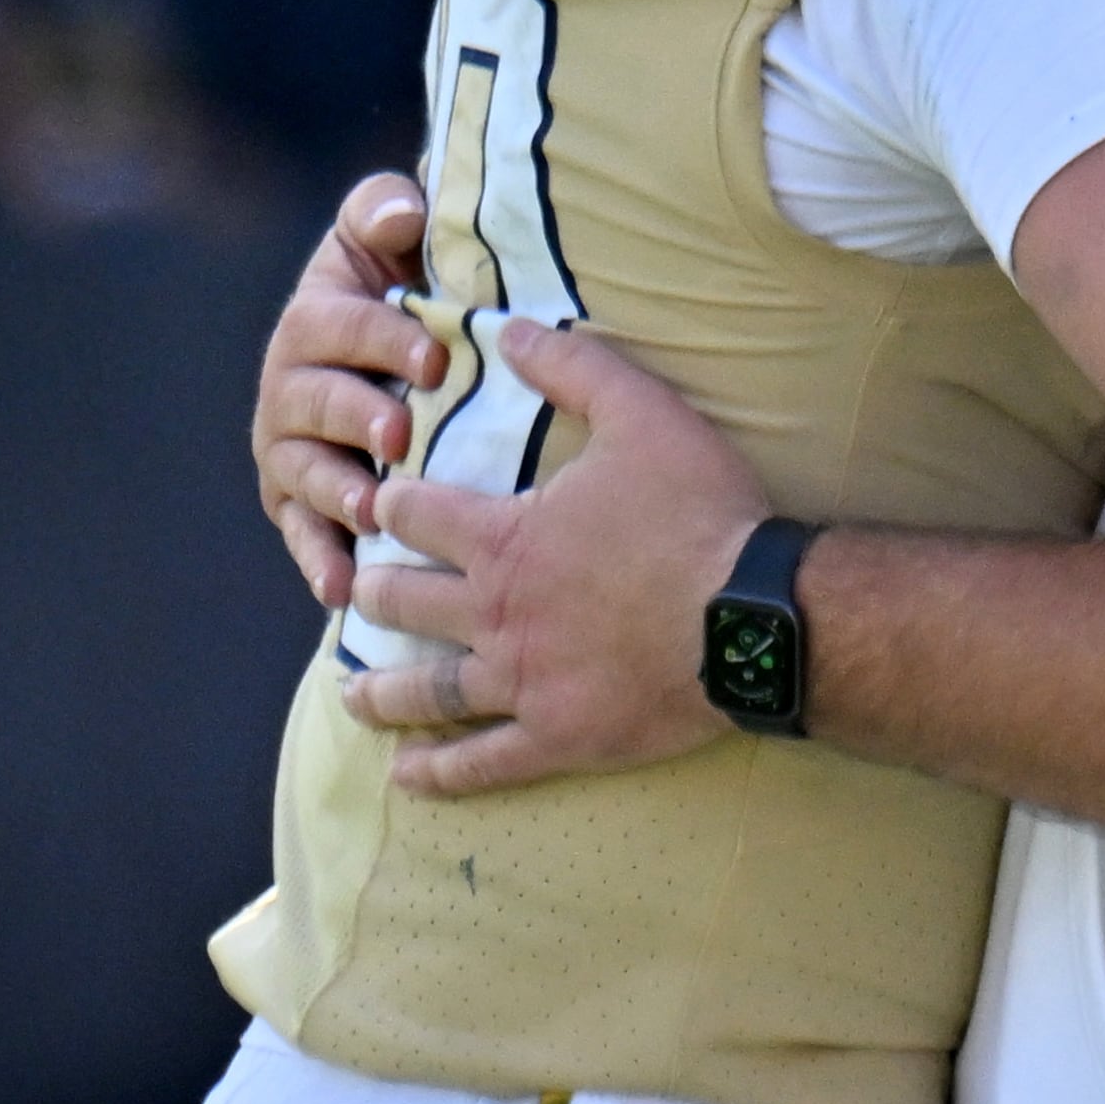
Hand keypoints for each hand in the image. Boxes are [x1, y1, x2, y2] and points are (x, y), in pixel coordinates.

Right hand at [254, 174, 442, 608]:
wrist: (395, 352)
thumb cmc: (400, 284)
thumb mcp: (387, 236)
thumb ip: (385, 212)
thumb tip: (402, 210)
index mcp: (316, 317)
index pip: (339, 324)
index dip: (383, 339)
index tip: (433, 359)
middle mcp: (289, 383)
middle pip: (318, 400)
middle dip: (358, 415)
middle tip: (401, 435)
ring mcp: (290, 447)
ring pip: (307, 471)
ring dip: (337, 490)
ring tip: (372, 508)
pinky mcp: (297, 502)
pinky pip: (302, 534)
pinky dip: (319, 561)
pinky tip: (341, 589)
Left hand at [341, 318, 772, 795]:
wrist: (752, 615)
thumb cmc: (700, 511)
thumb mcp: (642, 413)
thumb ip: (572, 367)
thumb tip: (506, 327)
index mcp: (506, 538)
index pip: (419, 517)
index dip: (392, 507)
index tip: (376, 506)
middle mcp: (496, 614)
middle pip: (407, 604)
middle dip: (376, 594)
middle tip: (359, 593)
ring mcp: (522, 682)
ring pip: (428, 692)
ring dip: (383, 692)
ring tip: (352, 694)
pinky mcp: (556, 736)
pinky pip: (482, 763)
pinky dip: (439, 772)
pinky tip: (407, 776)